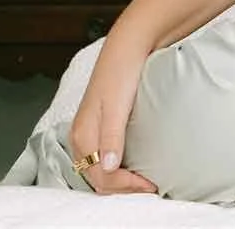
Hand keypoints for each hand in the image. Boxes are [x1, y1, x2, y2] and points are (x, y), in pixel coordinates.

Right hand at [68, 34, 159, 194]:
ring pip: (100, 169)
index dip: (124, 186)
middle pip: (97, 177)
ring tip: (146, 183)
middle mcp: (82, 137)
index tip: (150, 187)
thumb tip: (109, 167)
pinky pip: (105, 157)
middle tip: (152, 189)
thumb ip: (112, 137)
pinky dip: (119, 168)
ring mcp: (91, 132)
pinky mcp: (102, 126)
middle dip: (122, 188)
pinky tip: (135, 167)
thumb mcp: (116, 105)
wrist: (129, 45)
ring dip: (120, 181)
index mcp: (82, 135)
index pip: (99, 176)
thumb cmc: (122, 72)